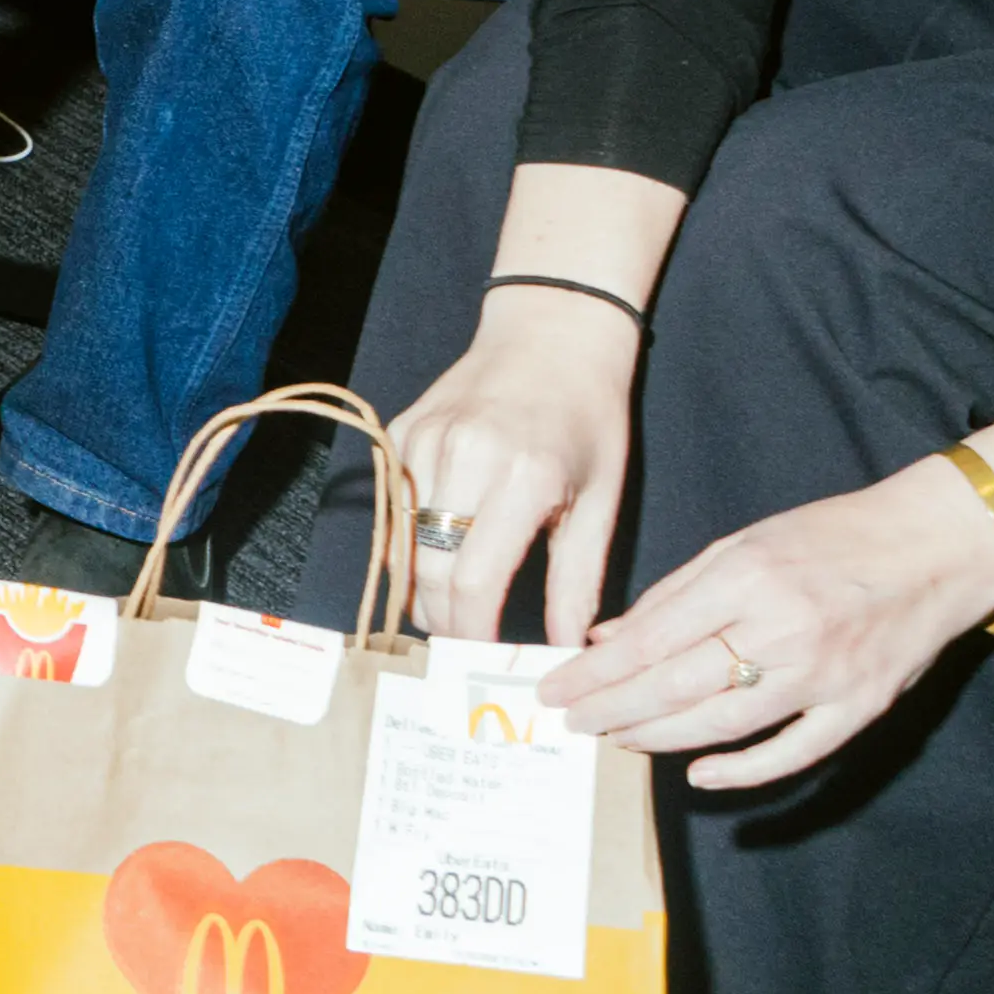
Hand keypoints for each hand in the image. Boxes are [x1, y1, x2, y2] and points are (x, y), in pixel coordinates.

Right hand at [383, 291, 643, 645]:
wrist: (552, 334)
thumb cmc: (589, 418)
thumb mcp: (601, 502)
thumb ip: (577, 583)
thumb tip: (566, 652)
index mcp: (523, 477)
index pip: (474, 583)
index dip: (473, 634)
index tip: (486, 660)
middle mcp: (463, 457)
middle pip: (429, 574)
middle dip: (445, 622)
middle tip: (468, 645)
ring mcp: (422, 442)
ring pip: (401, 547)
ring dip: (422, 588)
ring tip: (453, 609)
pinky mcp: (399, 433)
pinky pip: (392, 511)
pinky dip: (410, 545)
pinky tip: (438, 556)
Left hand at [547, 452, 993, 790]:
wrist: (939, 544)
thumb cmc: (833, 536)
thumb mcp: (745, 543)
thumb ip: (674, 594)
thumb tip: (606, 637)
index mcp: (747, 578)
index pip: (651, 639)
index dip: (596, 672)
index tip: (554, 688)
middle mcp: (784, 628)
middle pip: (677, 686)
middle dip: (612, 710)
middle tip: (570, 723)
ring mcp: (825, 674)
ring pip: (724, 723)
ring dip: (660, 738)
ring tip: (616, 739)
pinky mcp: (860, 706)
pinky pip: (794, 752)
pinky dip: (744, 771)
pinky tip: (699, 773)